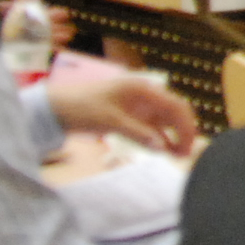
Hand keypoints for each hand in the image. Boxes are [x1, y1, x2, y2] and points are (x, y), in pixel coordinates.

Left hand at [46, 71, 200, 155]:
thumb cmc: (83, 107)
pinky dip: (157, 137)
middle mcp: (144, 95)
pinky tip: (160, 149)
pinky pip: (150, 126)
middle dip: (183, 131)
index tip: (188, 147)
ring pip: (164, 120)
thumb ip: (138, 133)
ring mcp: (137, 106)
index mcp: (143, 89)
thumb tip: (164, 147)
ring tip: (176, 155)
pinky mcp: (129, 116)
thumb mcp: (110, 120)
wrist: (56, 107)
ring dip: (172, 135)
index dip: (186, 126)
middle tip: (184, 154)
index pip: (175, 105)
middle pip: (173, 111)